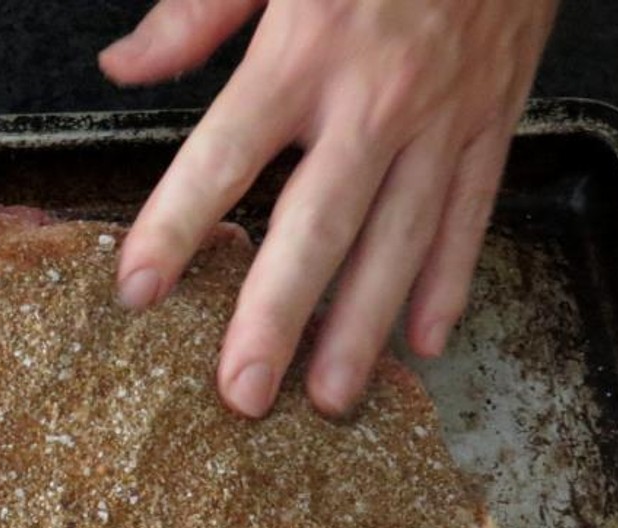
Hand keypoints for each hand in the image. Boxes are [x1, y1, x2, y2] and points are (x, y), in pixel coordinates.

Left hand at [101, 0, 557, 417]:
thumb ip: (197, 12)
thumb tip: (124, 67)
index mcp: (303, 52)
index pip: (223, 157)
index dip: (174, 228)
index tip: (135, 290)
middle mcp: (373, 99)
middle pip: (316, 227)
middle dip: (276, 318)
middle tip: (242, 394)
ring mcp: (442, 116)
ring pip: (400, 241)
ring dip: (363, 327)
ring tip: (328, 398)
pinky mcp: (494, 119)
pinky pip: (472, 213)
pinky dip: (451, 281)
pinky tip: (424, 342)